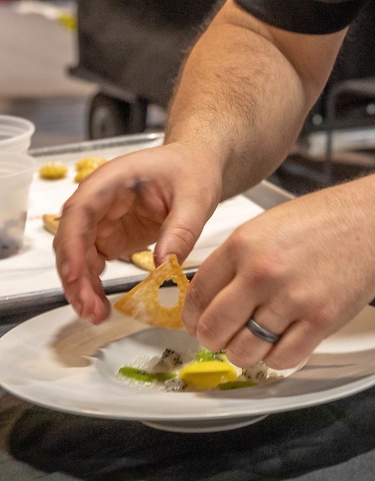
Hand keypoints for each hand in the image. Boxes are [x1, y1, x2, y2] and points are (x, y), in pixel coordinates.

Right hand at [54, 143, 222, 323]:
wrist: (195, 166)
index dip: (72, 244)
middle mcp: (98, 201)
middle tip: (89, 308)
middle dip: (75, 276)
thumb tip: (165, 265)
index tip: (77, 275)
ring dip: (82, 286)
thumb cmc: (192, 170)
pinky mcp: (110, 237)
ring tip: (96, 314)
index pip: (79, 212)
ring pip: (78, 257)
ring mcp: (102, 221)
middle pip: (71, 239)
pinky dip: (93, 285)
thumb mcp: (196, 197)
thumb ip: (181, 229)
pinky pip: (93, 265)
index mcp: (111, 181)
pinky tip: (101, 305)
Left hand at [181, 185, 374, 370]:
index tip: (199, 323)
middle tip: (224, 337)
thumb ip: (234, 260)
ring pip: (244, 351)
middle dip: (214, 339)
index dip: (193, 317)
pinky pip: (282, 358)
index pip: (197, 296)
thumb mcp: (265, 227)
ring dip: (245, 352)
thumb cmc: (323, 222)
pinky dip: (277, 356)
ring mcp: (292, 298)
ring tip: (256, 341)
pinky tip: (283, 341)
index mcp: (242, 245)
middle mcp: (262, 272)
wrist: (372, 221)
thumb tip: (208, 297)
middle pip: (214, 330)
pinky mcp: (320, 319)